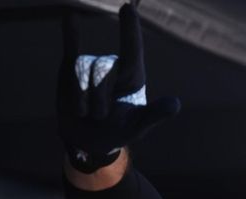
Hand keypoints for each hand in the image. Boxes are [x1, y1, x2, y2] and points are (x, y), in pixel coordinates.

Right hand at [57, 3, 179, 172]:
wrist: (90, 139)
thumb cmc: (119, 130)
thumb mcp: (138, 126)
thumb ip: (154, 114)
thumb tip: (175, 104)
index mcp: (133, 75)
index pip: (132, 49)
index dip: (130, 29)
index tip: (128, 8)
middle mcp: (114, 66)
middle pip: (102, 66)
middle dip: (98, 95)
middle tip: (100, 116)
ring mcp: (92, 66)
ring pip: (81, 69)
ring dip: (80, 96)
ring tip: (86, 113)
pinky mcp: (71, 70)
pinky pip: (71, 48)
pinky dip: (70, 35)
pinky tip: (70, 18)